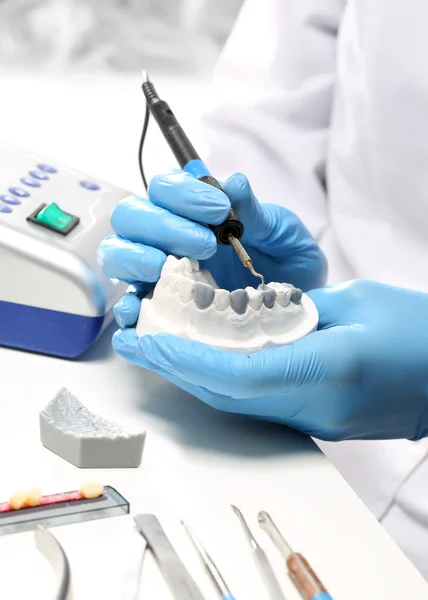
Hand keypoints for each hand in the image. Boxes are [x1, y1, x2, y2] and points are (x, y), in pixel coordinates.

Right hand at [98, 170, 326, 302]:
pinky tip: (137, 312)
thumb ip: (256, 211)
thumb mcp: (283, 233)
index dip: (183, 193)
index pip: (165, 187)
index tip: (219, 209)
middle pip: (132, 216)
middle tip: (205, 244)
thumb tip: (233, 183)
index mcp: (197, 212)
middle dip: (161, 225)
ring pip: (118, 253)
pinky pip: (129, 304)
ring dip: (133, 257)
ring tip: (163, 269)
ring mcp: (161, 274)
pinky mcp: (161, 308)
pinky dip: (125, 306)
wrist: (299, 308)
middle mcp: (170, 238)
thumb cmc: (289, 263)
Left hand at [112, 280, 427, 441]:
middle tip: (135, 343)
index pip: (239, 373)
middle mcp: (316, 405)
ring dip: (191, 378)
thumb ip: (298, 310)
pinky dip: (220, 383)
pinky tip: (201, 362)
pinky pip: (255, 404)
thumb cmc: (420, 333)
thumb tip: (255, 314)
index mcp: (330, 369)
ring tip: (156, 350)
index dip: (187, 359)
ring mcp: (316, 420)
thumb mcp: (358, 301)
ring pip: (235, 403)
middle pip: (226, 394)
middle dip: (174, 369)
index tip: (151, 340)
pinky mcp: (316, 421)